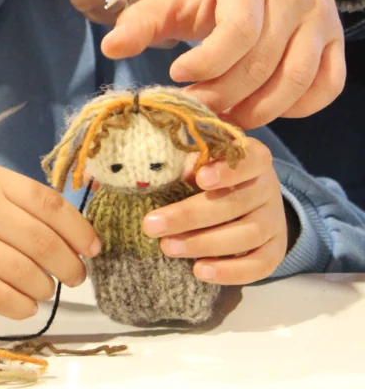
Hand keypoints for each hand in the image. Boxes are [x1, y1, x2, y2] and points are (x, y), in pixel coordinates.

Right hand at [0, 162, 99, 318]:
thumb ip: (7, 197)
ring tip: (44, 291)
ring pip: (24, 271)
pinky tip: (24, 306)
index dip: (78, 229)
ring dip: (44, 287)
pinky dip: (20, 305)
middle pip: (42, 240)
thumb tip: (58, 229)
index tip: (93, 248)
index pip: (48, 203)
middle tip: (77, 278)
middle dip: (69, 264)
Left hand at [102, 0, 353, 128]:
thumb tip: (109, 49)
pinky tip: (267, 109)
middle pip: (262, 61)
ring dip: (259, 109)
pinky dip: (300, 106)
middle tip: (195, 108)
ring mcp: (319, 17)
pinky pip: (328, 83)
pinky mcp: (335, 37)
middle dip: (224, 94)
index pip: (238, 29)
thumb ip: (145, 20)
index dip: (207, 62)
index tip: (177, 75)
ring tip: (225, 116)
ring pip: (297, 77)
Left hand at [141, 138, 289, 283]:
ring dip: (204, 244)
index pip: (250, 160)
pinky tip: (200, 271)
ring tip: (168, 247)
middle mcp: (269, 188)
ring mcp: (275, 221)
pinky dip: (230, 271)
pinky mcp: (276, 250)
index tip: (200, 178)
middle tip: (153, 225)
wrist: (249, 197)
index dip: (227, 171)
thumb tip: (173, 175)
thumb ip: (191, 161)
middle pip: (236, 203)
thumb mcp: (203, 158)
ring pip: (246, 235)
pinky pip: (259, 265)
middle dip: (191, 216)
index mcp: (255, 157)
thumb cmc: (214, 170)